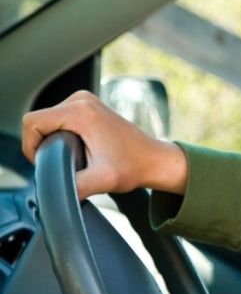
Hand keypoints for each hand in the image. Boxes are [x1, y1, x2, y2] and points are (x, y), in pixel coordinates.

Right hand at [21, 90, 187, 199]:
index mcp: (80, 112)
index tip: (45, 163)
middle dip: (42, 144)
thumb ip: (75, 186)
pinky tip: (77, 149)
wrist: (155, 160)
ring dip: (51, 139)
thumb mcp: (103, 181)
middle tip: (62, 163)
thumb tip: (57, 193)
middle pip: (39, 120)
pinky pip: (59, 118)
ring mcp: (85, 100)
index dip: (31, 146)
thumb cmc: (133, 168)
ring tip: (72, 156)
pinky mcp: (89, 105)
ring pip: (48, 119)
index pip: (32, 123)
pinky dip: (61, 134)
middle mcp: (81, 100)